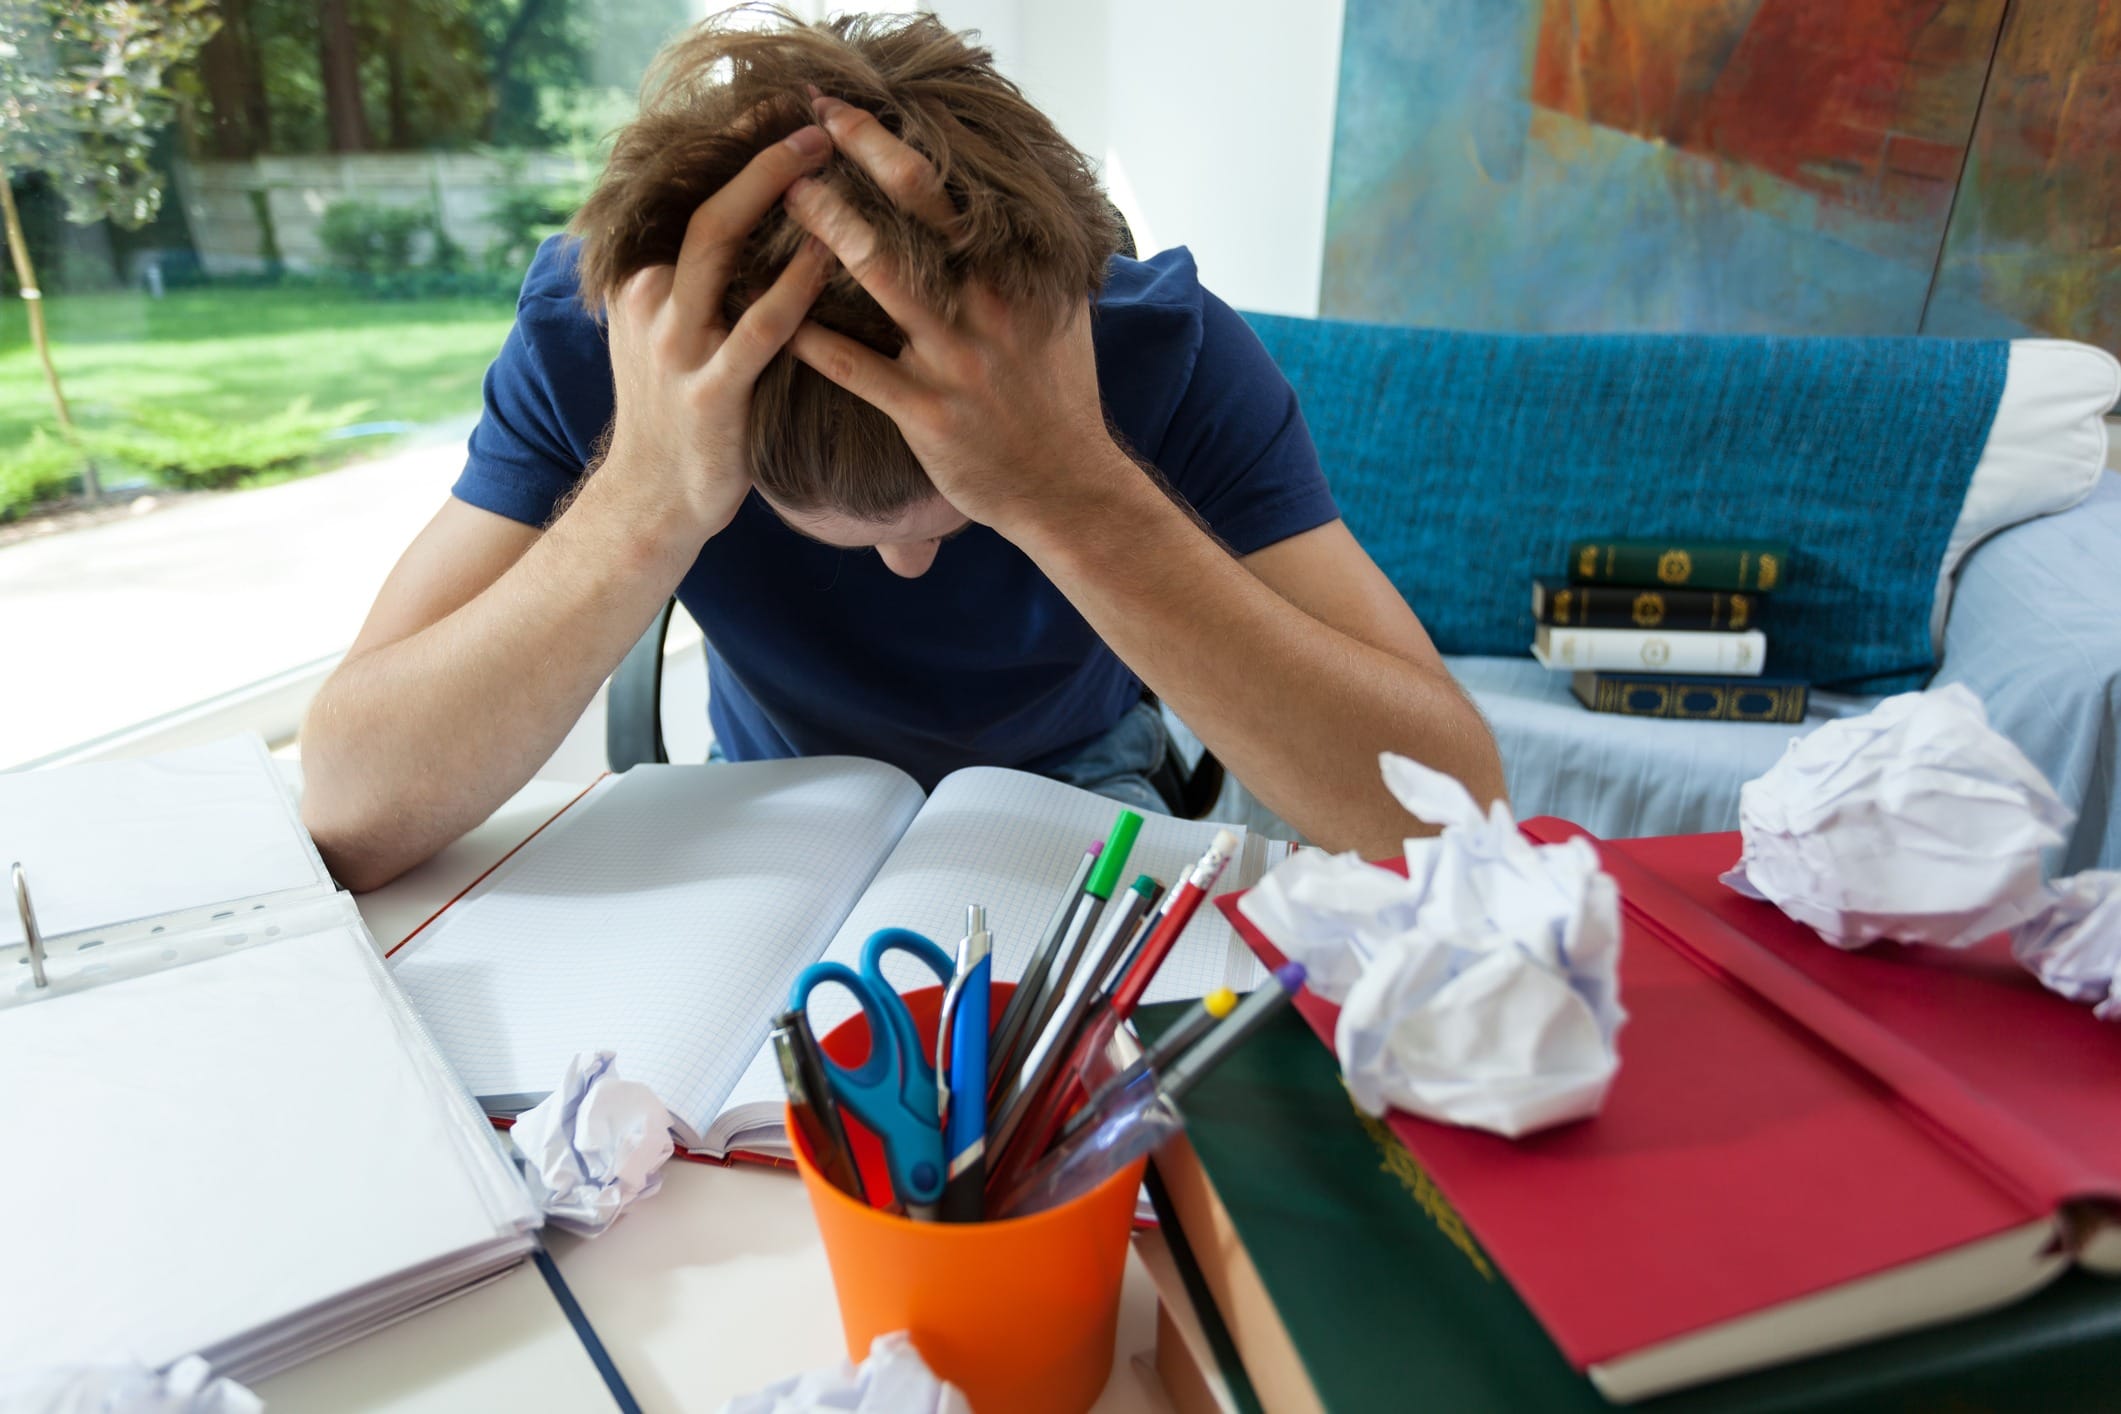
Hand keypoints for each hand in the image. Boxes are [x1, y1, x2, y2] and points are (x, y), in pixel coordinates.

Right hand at [601, 124, 835, 539]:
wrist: (652, 501)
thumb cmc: (679, 413)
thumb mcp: (666, 335)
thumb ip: (693, 283)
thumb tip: (741, 227)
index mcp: (639, 282)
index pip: (687, 199)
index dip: (731, 152)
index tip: (776, 114)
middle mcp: (650, 302)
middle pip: (704, 208)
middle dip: (760, 160)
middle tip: (814, 127)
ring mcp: (675, 345)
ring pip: (719, 248)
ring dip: (775, 198)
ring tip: (825, 163)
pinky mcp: (710, 391)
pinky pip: (759, 327)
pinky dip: (794, 286)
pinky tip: (825, 255)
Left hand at [784, 96, 1125, 531]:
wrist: (1066, 487)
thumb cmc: (1058, 396)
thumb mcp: (1061, 314)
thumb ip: (1035, 259)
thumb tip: (1022, 205)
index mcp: (1016, 273)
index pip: (950, 188)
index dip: (889, 143)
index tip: (842, 113)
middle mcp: (988, 304)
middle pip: (916, 208)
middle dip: (855, 158)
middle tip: (798, 130)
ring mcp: (956, 358)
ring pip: (879, 275)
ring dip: (825, 229)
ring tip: (782, 197)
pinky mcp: (926, 413)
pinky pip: (853, 366)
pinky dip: (807, 337)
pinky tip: (765, 313)